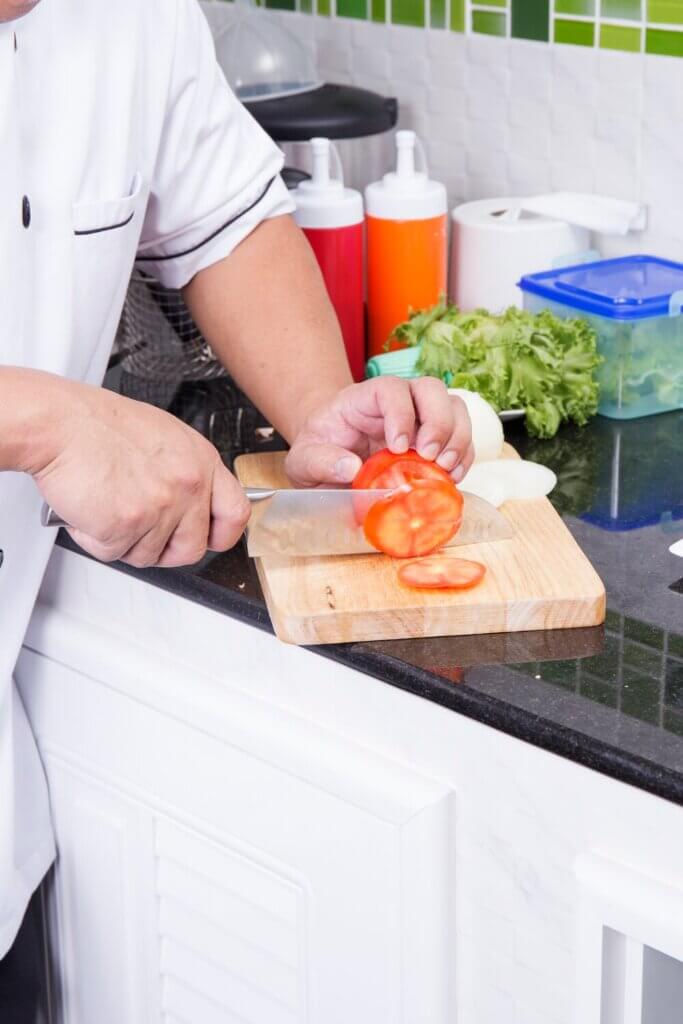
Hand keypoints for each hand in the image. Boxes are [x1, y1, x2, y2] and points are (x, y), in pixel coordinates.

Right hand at [33, 379, 249, 567]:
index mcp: (200, 461)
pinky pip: (113, 553)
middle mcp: (187, 484)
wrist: (59, 423)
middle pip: (192, 548)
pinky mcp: (127, 525)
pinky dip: (94, 539)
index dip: (221, 535)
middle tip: (141, 531)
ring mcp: (160, 507)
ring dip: (123, 541)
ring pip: (149, 555)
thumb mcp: (163, 437)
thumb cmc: (98, 425)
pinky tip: (90, 510)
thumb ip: (185, 472)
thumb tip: (193, 503)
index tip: (209, 538)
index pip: (235, 513)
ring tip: (107, 506)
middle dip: (164, 549)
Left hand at [285, 377, 473, 487]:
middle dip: (438, 422)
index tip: (398, 448)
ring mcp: (420, 417)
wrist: (329, 455)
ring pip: (454, 407)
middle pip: (431, 389)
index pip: (391, 389)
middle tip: (431, 456)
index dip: (401, 414)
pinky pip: (460, 436)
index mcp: (364, 399)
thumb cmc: (319, 451)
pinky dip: (464, 455)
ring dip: (458, 437)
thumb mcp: (304, 460)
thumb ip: (319, 462)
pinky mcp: (435, 438)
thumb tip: (349, 468)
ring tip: (446, 469)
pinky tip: (453, 477)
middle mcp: (398, 401)